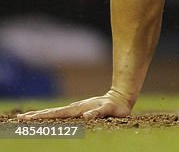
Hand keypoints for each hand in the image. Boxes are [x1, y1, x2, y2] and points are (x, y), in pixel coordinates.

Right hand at [17, 89, 133, 120]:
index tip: (28, 118)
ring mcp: (75, 108)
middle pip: (52, 112)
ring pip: (55, 112)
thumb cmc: (115, 106)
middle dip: (36, 116)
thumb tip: (86, 116)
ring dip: (40, 115)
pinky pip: (61, 113)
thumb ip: (98, 113)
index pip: (56, 114)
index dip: (42, 117)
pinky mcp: (78, 109)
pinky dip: (50, 115)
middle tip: (20, 118)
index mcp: (77, 109)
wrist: (120, 97)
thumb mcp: (108, 110)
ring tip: (26, 117)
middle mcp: (74, 108)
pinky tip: (45, 117)